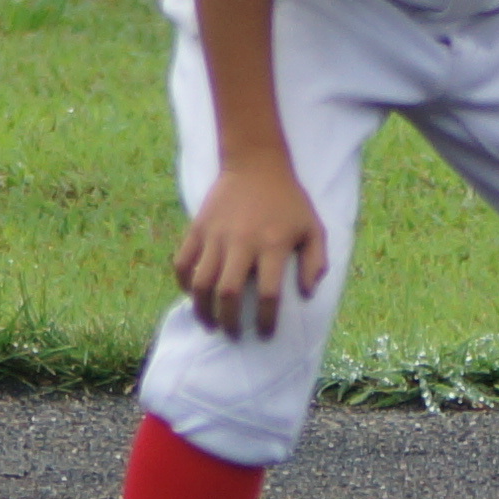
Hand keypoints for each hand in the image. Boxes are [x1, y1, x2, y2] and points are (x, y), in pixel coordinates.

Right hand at [175, 160, 326, 339]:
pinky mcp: (198, 227)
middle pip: (228, 292)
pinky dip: (184, 282)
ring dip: (202, 309)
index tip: (265, 334)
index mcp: (272, 244)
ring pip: (201, 282)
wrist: (256, 163)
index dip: (266, 319)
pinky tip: (192, 294)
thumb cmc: (289, 200)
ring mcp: (216, 235)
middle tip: (234, 334)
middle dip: (229, 321)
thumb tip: (306, 294)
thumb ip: (315, 262)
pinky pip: (183, 262)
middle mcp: (242, 242)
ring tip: (209, 323)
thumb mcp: (313, 227)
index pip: (268, 294)